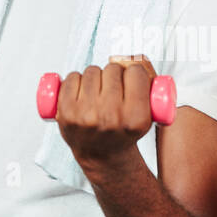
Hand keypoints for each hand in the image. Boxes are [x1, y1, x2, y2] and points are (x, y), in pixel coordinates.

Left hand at [55, 55, 156, 169]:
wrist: (100, 154)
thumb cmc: (122, 133)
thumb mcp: (147, 118)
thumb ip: (150, 92)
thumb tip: (139, 61)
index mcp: (135, 118)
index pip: (136, 72)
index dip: (134, 74)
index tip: (132, 82)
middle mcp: (110, 116)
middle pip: (113, 68)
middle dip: (114, 75)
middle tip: (114, 90)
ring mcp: (86, 114)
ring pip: (93, 70)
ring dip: (96, 78)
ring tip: (98, 94)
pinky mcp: (66, 111)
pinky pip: (73, 76)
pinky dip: (78, 81)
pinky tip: (83, 95)